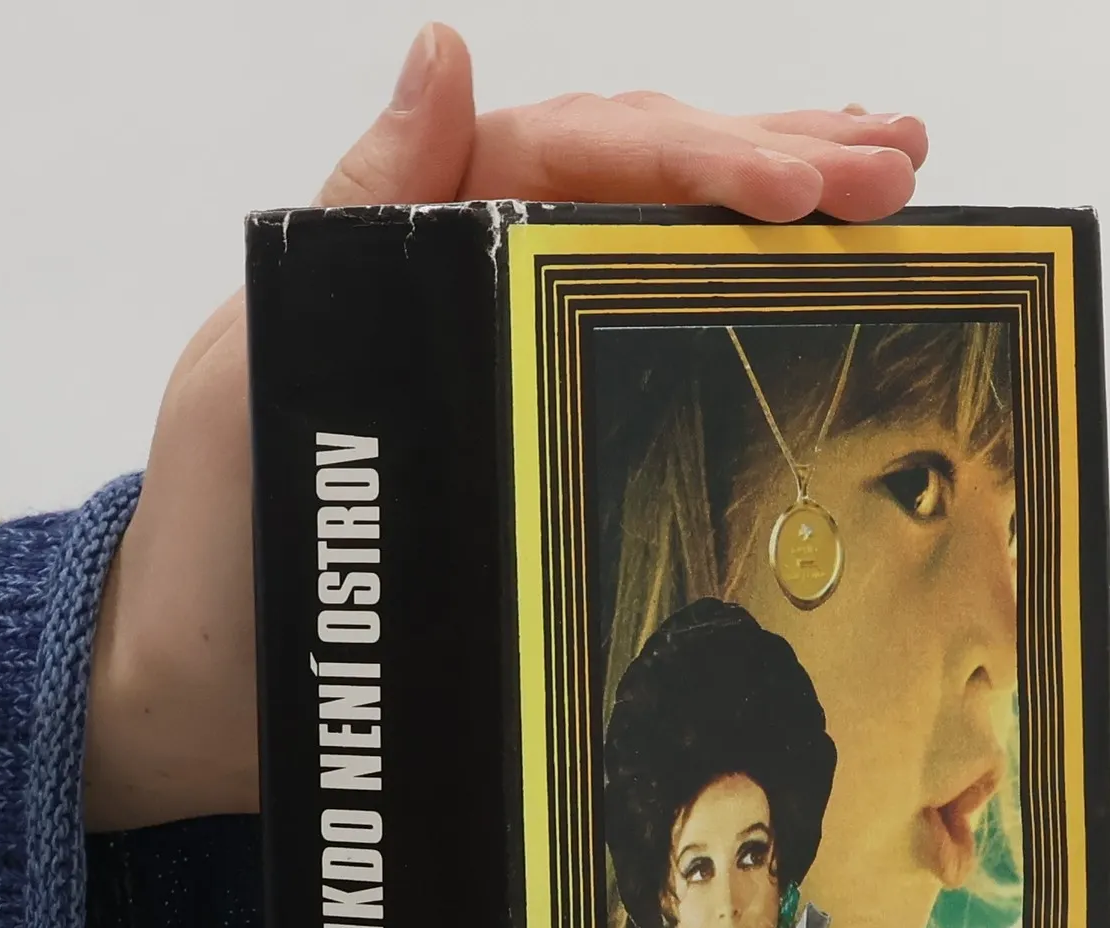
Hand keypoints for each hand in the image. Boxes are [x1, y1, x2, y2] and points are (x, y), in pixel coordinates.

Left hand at [83, 22, 928, 831]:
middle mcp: (480, 276)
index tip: (809, 183)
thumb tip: (444, 54)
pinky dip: (727, 303)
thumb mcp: (266, 347)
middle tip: (897, 165)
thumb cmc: (220, 527)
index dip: (703, 158)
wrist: (212, 684)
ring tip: (886, 184)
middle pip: (643, 187)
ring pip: (659, 253)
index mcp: (419, 233)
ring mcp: (518, 353)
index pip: (582, 160)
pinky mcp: (537, 435)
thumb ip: (364, 210)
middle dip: (775, 162)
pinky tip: (798, 280)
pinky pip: (644, 346)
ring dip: (773, 212)